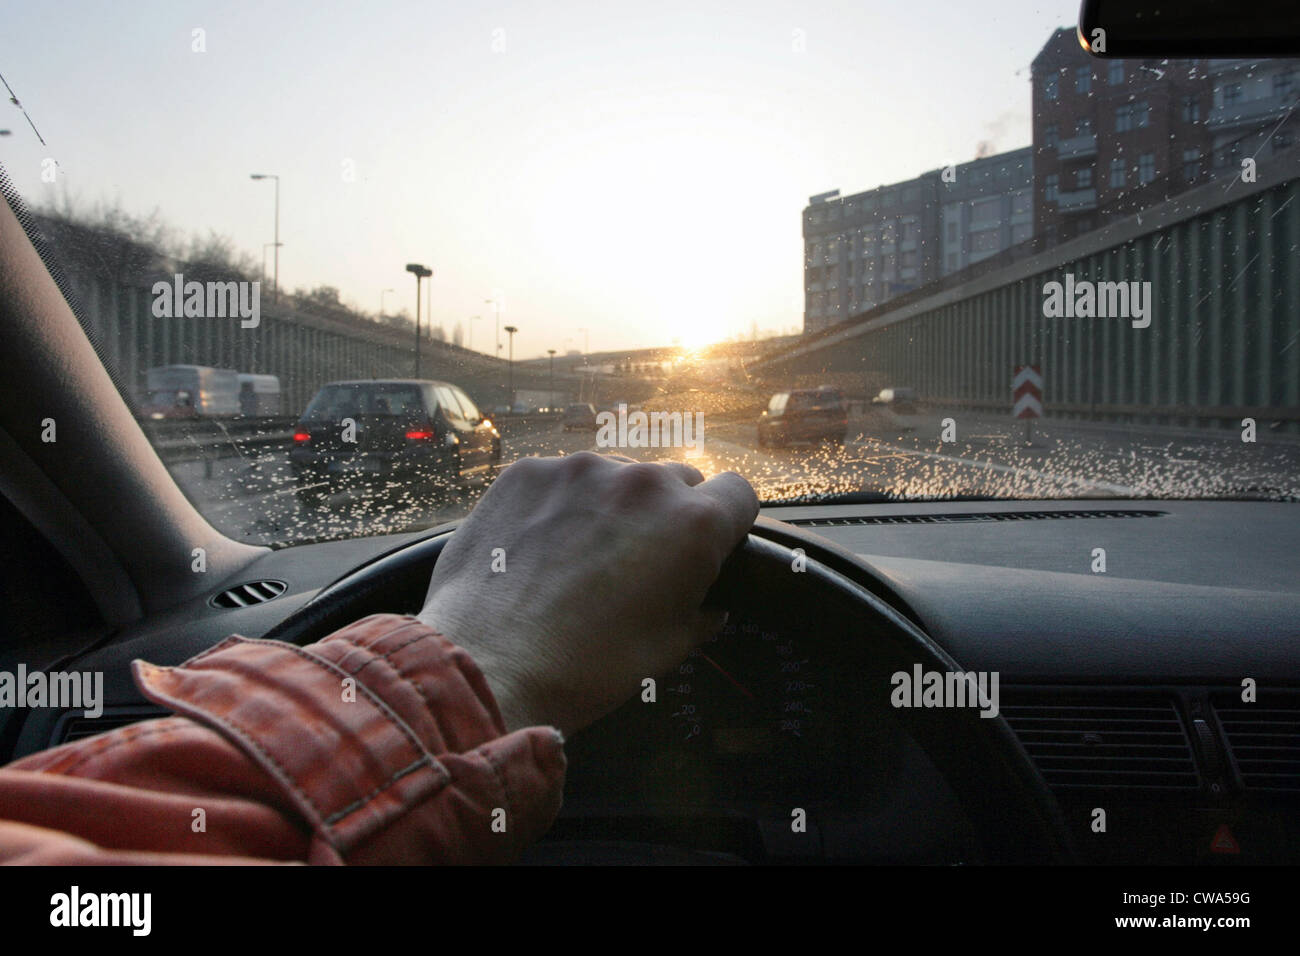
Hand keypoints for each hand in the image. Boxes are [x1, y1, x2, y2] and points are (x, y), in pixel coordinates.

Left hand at [417, 452, 758, 735]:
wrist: (489, 663)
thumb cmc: (586, 667)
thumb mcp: (667, 650)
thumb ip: (700, 616)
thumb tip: (710, 607)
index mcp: (694, 524)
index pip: (739, 492)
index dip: (726, 521)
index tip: (707, 545)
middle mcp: (644, 482)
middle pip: (677, 480)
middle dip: (666, 514)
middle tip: (635, 561)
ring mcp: (582, 469)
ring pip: (615, 476)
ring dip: (610, 506)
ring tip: (577, 557)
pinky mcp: (528, 471)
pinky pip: (561, 479)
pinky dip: (558, 504)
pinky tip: (538, 547)